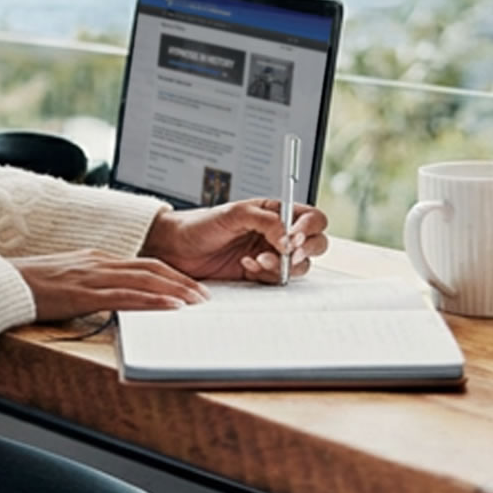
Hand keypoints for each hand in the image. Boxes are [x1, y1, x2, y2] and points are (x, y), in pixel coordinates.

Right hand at [8, 249, 209, 321]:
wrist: (3, 283)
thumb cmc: (30, 286)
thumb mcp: (67, 282)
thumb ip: (90, 286)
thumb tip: (111, 301)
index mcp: (95, 258)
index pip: (142, 262)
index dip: (171, 273)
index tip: (190, 286)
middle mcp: (98, 262)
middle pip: (151, 267)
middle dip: (182, 281)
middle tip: (205, 296)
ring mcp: (92, 275)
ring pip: (145, 278)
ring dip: (176, 290)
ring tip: (198, 302)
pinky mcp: (85, 293)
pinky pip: (126, 296)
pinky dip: (152, 300)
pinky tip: (170, 307)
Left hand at [140, 200, 328, 283]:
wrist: (176, 248)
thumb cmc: (201, 224)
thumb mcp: (234, 214)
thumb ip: (266, 221)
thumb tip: (289, 238)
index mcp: (275, 212)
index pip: (311, 218)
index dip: (309, 228)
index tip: (293, 237)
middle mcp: (277, 233)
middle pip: (315, 243)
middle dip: (304, 250)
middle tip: (286, 253)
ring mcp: (270, 255)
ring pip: (300, 265)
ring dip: (283, 265)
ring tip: (257, 261)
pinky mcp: (260, 274)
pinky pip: (279, 280)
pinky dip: (267, 276)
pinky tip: (245, 267)